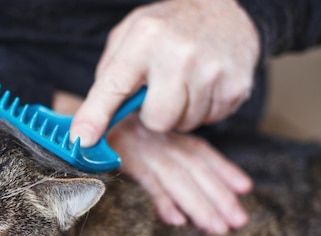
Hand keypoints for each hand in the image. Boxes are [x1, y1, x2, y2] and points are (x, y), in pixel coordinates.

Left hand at [70, 0, 259, 146]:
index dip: (95, 116)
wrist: (223, 9)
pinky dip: (204, 109)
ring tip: (186, 82)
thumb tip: (89, 124)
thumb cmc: (169, 27)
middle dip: (156, 114)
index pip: (114, 86)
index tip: (84, 138)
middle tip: (161, 91)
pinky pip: (210, 120)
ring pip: (184, 124)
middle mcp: (179, 54)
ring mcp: (212, 71)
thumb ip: (110, 76)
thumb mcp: (131, 36)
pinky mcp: (236, 87)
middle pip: (158, 121)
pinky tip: (205, 84)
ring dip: (181, 112)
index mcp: (145, 38)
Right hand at [108, 114, 251, 233]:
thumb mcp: (141, 140)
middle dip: (219, 196)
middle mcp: (158, 139)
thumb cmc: (109, 132)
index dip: (223, 169)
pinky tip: (176, 220)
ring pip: (177, 178)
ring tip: (217, 228)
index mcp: (164, 134)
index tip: (244, 187)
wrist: (76, 122)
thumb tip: (183, 195)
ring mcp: (142, 149)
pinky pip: (147, 180)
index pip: (200, 152)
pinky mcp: (123, 157)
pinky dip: (162, 200)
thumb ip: (162, 159)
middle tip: (239, 221)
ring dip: (199, 204)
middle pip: (195, 169)